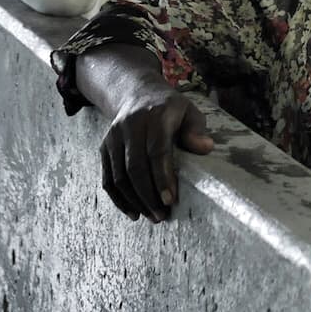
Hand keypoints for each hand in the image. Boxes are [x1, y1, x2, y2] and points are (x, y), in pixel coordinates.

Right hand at [99, 88, 212, 222]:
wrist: (138, 94)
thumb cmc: (170, 109)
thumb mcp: (188, 111)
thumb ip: (196, 129)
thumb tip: (206, 148)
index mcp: (155, 116)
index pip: (156, 151)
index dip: (162, 177)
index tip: (170, 200)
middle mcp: (130, 125)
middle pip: (135, 167)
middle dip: (148, 195)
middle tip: (162, 216)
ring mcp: (114, 137)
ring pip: (119, 176)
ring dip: (134, 201)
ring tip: (152, 217)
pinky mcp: (104, 147)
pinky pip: (108, 178)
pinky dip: (118, 199)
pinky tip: (133, 212)